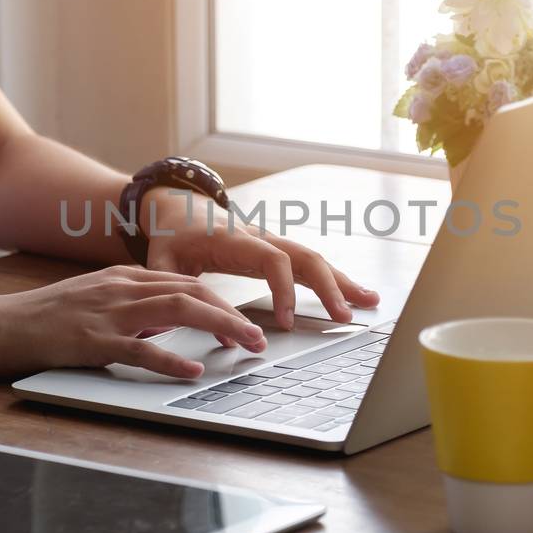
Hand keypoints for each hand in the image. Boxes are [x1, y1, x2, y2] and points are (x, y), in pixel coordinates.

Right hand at [0, 265, 266, 378]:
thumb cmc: (41, 320)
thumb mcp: (93, 305)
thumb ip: (130, 313)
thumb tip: (163, 330)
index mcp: (122, 277)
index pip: (185, 282)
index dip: (221, 301)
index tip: (244, 321)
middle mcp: (121, 288)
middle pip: (191, 292)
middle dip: (232, 313)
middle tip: (259, 337)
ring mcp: (107, 313)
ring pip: (177, 311)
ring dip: (218, 327)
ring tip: (245, 346)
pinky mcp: (91, 341)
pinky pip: (139, 349)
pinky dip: (169, 359)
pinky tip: (192, 370)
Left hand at [140, 188, 380, 328]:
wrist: (177, 209)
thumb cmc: (170, 236)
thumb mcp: (161, 260)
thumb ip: (173, 288)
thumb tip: (194, 323)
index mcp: (235, 239)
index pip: (272, 260)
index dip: (284, 290)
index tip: (286, 322)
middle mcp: (261, 237)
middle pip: (304, 256)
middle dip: (329, 286)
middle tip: (346, 316)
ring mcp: (272, 243)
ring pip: (314, 259)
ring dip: (342, 281)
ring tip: (371, 301)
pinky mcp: (277, 252)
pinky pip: (309, 264)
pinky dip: (334, 279)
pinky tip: (355, 295)